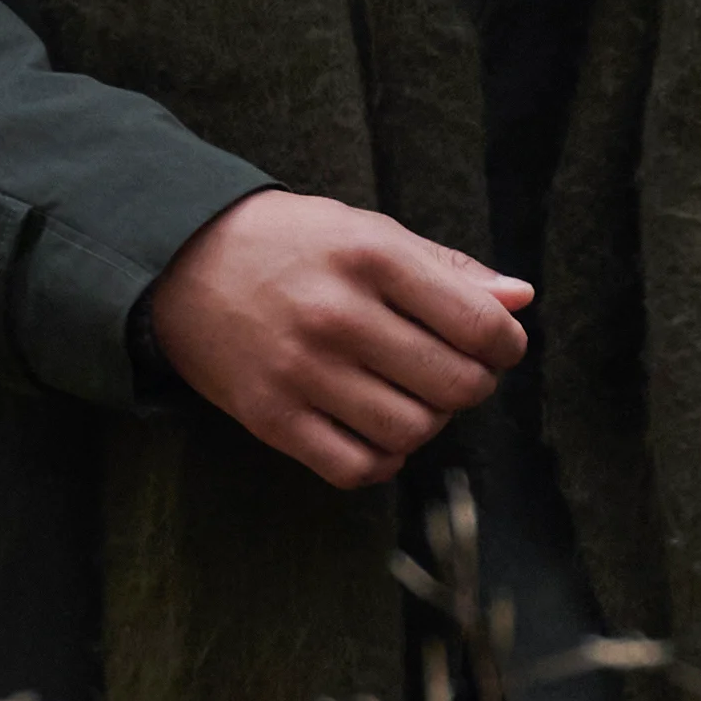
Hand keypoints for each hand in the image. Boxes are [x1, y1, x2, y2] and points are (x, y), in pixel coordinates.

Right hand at [140, 190, 532, 489]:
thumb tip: (520, 299)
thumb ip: (446, 268)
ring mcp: (301, 371)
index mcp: (371, 257)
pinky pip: (355, 468)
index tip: (497, 346)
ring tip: (411, 396)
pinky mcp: (270, 418)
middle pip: (455, 386)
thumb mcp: (368, 231)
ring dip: (428, 422)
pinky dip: (382, 459)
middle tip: (455, 372)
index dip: (506, 346)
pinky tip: (376, 430)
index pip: (479, 326)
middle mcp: (338, 315)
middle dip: (473, 386)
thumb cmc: (291, 244)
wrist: (180, 263)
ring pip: (411, 432)